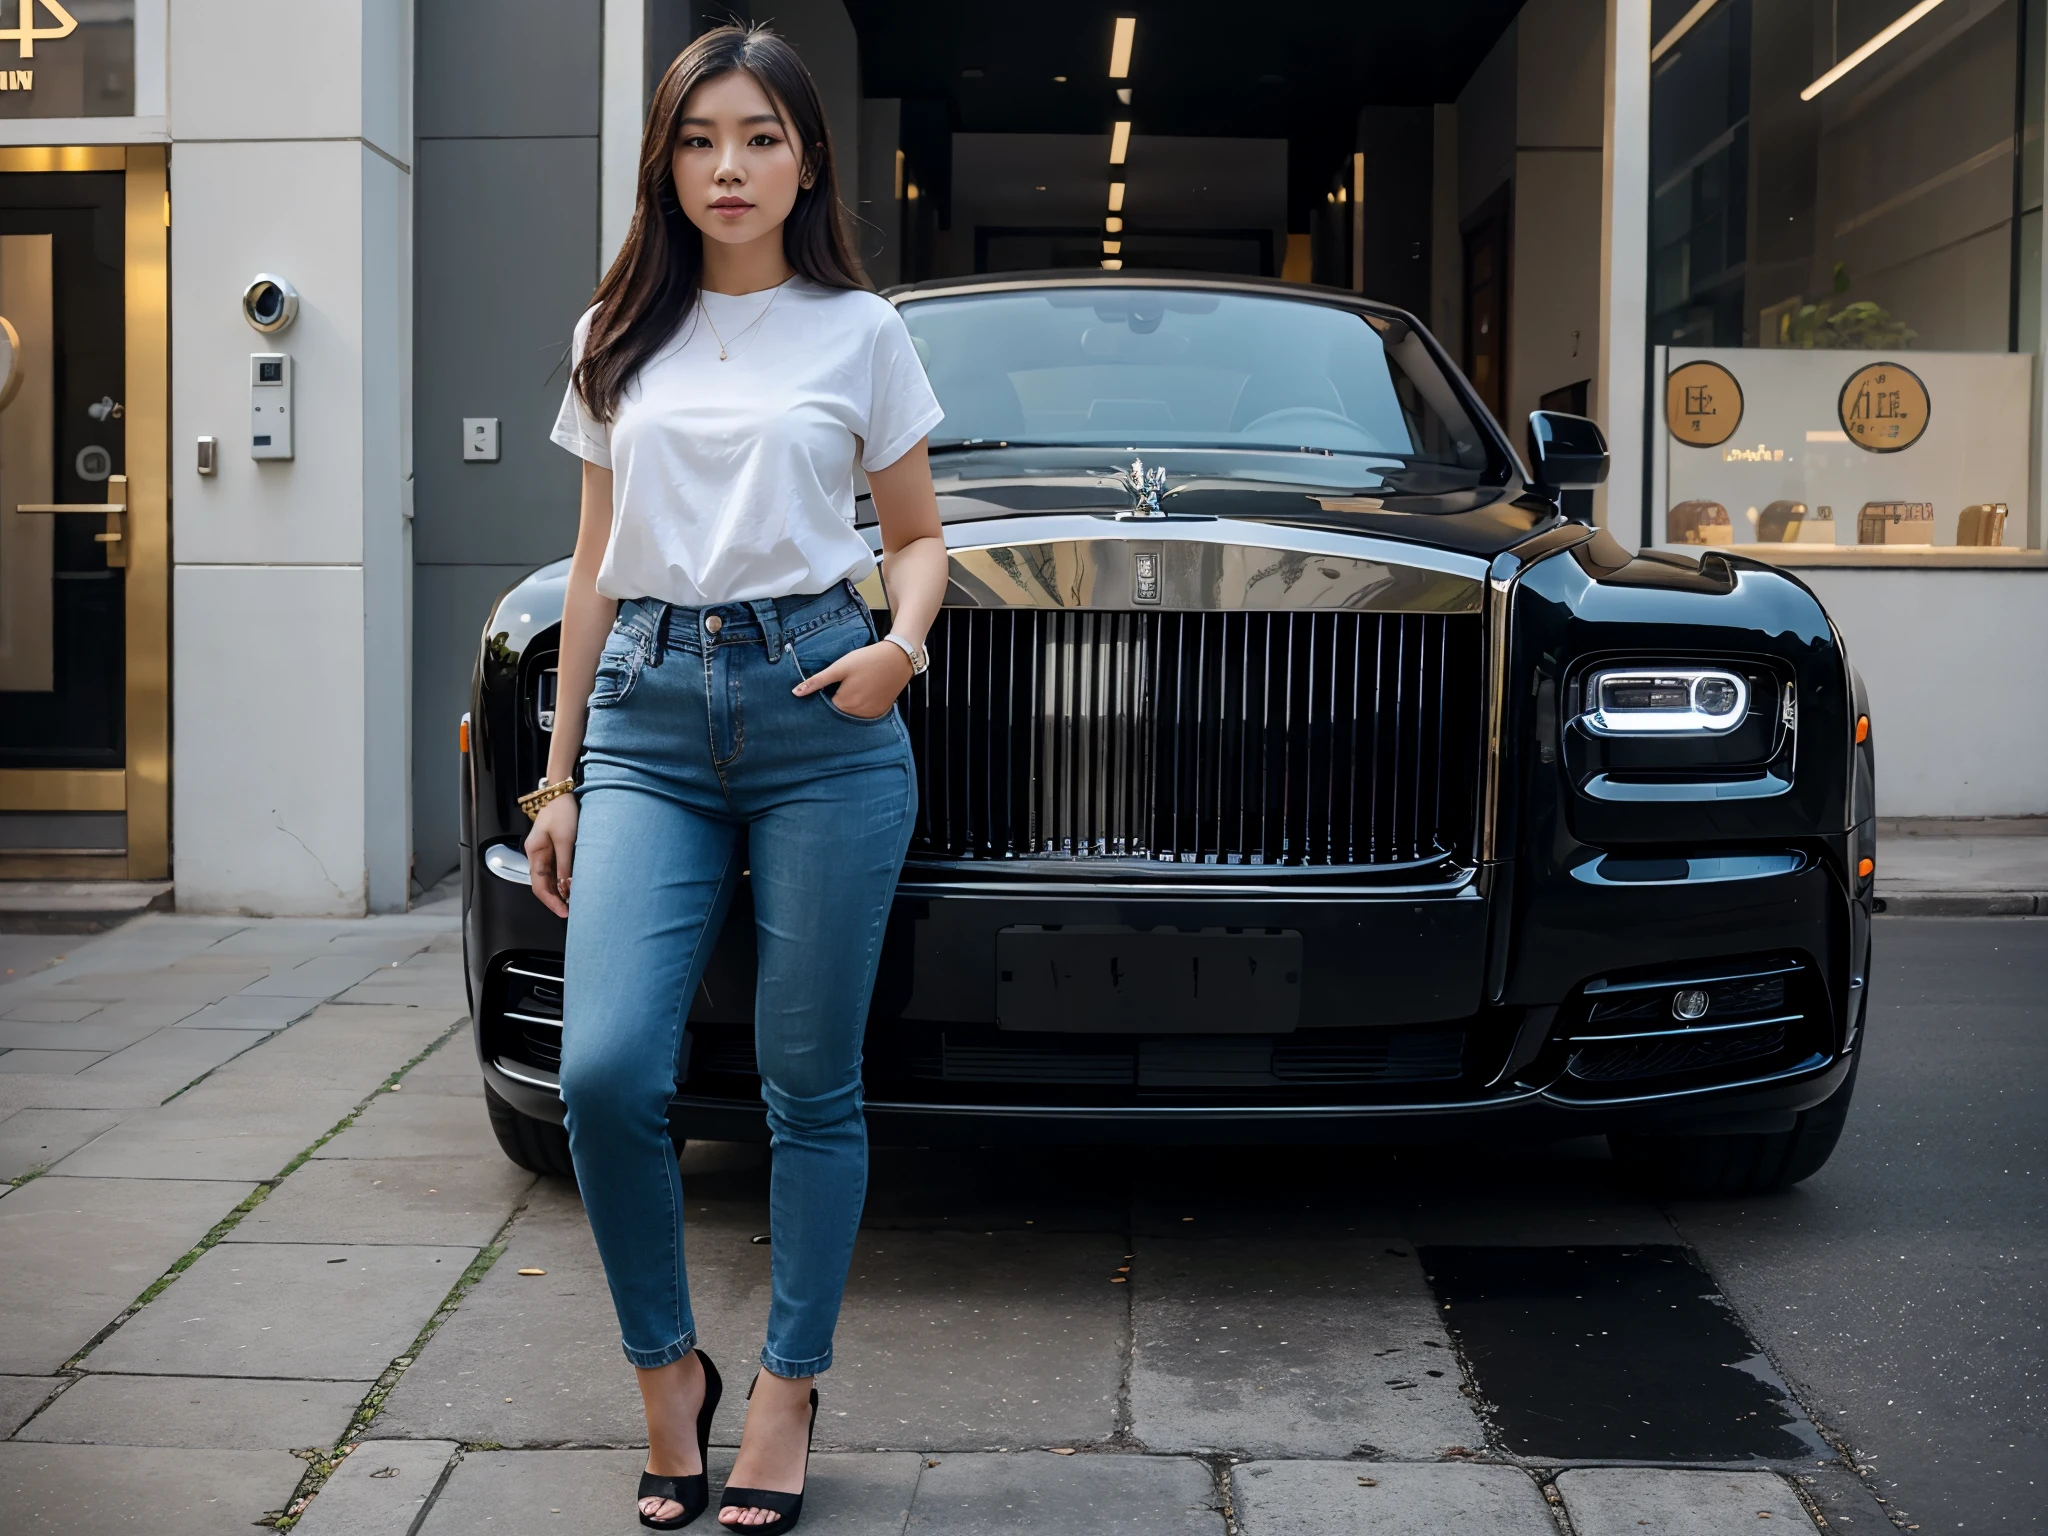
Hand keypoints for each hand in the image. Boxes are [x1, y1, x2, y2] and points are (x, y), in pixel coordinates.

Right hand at [524, 792, 579, 917]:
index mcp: (534, 852)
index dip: (551, 901)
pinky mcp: (553, 848)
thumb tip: (566, 888)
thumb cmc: (562, 812)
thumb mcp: (565, 840)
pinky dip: (563, 880)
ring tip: (573, 902)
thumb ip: (565, 865)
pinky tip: (572, 886)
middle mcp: (536, 854)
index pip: (539, 885)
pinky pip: (555, 869)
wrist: (564, 794)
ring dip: (559, 891)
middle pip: (542, 884)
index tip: (563, 912)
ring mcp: (544, 851)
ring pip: (549, 878)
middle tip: (570, 911)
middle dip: (555, 899)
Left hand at [792, 640, 912, 718]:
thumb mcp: (840, 667)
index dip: (827, 694)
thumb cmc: (867, 660)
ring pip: (852, 713)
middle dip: (838, 699)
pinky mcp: (881, 712)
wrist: (898, 658)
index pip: (825, 706)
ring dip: (851, 703)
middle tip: (847, 682)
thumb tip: (795, 693)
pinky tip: (867, 691)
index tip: (832, 684)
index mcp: (843, 703)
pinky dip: (863, 705)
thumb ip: (818, 681)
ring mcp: (870, 714)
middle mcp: (857, 713)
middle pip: (839, 710)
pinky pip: (865, 714)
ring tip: (858, 685)